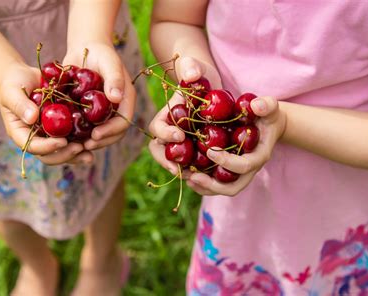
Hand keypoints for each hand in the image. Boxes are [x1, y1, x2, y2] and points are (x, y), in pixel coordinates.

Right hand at [0, 62, 85, 164]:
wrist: (23, 77)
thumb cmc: (13, 84)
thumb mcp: (13, 92)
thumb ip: (20, 105)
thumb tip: (32, 118)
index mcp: (21, 134)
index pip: (33, 147)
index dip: (48, 147)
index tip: (62, 141)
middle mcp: (35, 139)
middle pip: (49, 156)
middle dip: (65, 154)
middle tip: (80, 148)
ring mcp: (48, 136)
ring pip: (62, 152)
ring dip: (76, 155)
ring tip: (90, 154)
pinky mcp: (60, 129)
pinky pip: (71, 140)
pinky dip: (83, 143)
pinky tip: (96, 142)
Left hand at [62, 42, 135, 156]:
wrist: (85, 49)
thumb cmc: (100, 53)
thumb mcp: (109, 62)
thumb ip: (114, 78)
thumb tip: (116, 97)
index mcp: (125, 101)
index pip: (122, 122)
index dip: (111, 131)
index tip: (95, 135)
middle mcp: (115, 110)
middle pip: (112, 133)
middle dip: (100, 142)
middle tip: (84, 146)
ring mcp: (102, 113)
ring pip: (98, 134)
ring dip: (88, 142)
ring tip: (74, 145)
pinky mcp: (88, 113)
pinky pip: (85, 128)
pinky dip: (77, 134)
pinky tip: (65, 137)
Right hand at [148, 56, 221, 174]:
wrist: (207, 83)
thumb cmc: (197, 72)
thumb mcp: (195, 67)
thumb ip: (191, 67)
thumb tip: (191, 75)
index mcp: (164, 115)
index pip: (157, 128)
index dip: (165, 134)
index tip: (180, 135)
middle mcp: (169, 131)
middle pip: (160, 150)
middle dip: (167, 161)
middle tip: (181, 170)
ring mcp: (181, 141)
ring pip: (175, 161)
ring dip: (182, 170)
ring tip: (196, 177)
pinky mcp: (195, 148)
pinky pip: (193, 162)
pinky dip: (199, 169)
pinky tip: (210, 174)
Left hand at [186, 96, 286, 195]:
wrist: (268, 126)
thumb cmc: (267, 115)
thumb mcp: (269, 107)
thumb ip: (266, 105)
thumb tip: (256, 106)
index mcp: (259, 156)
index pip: (245, 165)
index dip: (227, 161)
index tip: (210, 151)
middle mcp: (250, 169)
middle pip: (233, 187)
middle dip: (213, 184)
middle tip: (193, 175)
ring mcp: (240, 174)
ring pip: (223, 189)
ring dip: (204, 187)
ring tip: (186, 177)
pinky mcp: (230, 172)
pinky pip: (216, 184)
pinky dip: (202, 184)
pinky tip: (188, 176)